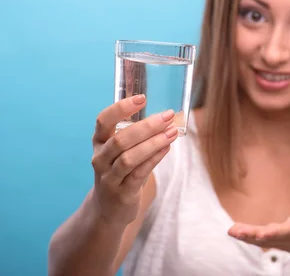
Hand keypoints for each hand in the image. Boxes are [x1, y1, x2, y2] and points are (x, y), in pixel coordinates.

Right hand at [90, 95, 178, 226]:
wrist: (108, 209)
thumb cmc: (120, 172)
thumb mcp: (122, 151)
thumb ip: (137, 134)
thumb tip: (167, 117)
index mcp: (99, 142)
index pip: (103, 121)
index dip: (121, 108)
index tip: (142, 98)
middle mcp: (100, 159)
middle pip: (120, 140)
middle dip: (146, 126)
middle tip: (167, 116)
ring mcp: (109, 177)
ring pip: (128, 158)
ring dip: (153, 143)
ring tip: (172, 132)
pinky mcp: (122, 193)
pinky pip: (138, 174)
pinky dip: (154, 159)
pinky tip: (167, 148)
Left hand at [228, 194, 289, 258]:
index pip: (286, 232)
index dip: (274, 233)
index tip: (260, 233)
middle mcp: (288, 238)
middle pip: (268, 238)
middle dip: (252, 236)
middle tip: (235, 232)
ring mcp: (280, 241)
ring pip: (261, 240)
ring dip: (246, 236)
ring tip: (231, 231)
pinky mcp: (274, 239)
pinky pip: (258, 239)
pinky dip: (247, 236)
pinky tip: (234, 231)